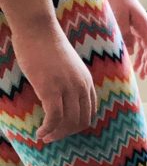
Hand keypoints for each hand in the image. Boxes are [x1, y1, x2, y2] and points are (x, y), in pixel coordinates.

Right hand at [12, 16, 96, 143]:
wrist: (37, 27)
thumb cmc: (46, 44)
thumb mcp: (66, 66)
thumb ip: (68, 81)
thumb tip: (60, 97)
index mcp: (87, 81)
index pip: (90, 112)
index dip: (78, 126)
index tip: (64, 130)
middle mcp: (81, 86)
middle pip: (82, 121)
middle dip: (68, 133)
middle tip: (53, 137)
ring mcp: (67, 88)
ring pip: (69, 122)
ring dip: (57, 134)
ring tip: (45, 137)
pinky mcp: (51, 89)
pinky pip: (54, 118)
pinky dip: (48, 129)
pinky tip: (40, 132)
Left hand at [105, 0, 146, 78]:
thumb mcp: (119, 19)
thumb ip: (125, 37)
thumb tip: (130, 52)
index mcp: (143, 24)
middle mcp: (141, 25)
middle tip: (143, 75)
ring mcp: (135, 22)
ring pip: (141, 44)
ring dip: (139, 56)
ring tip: (135, 68)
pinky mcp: (127, 19)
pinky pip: (132, 38)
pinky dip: (131, 48)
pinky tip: (125, 53)